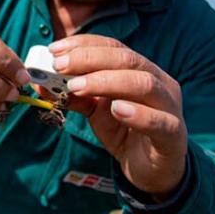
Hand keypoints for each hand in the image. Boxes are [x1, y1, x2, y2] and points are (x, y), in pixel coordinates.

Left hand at [44, 34, 186, 199]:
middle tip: (60, 66)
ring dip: (107, 81)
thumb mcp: (95, 111)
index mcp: (140, 69)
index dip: (84, 45)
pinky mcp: (174, 134)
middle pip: (126, 59)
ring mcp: (170, 106)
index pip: (114, 47)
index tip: (55, 50)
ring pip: (144, 84)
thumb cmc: (124, 131)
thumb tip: (41, 83)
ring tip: (77, 87)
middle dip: (89, 59)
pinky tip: (117, 109)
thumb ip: (74, 96)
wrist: (151, 168)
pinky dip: (138, 113)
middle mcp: (159, 81)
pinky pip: (160, 121)